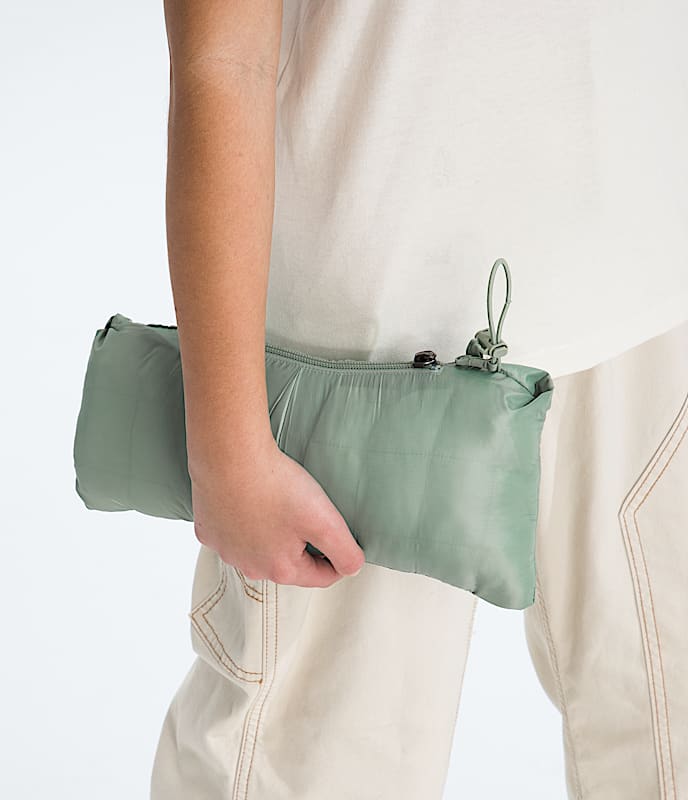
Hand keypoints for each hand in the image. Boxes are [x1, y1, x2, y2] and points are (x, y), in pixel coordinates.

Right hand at [190, 439, 365, 587]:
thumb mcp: (324, 520)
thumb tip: (352, 568)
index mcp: (280, 570)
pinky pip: (231, 532)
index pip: (320, 576)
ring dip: (270, 534)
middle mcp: (249, 567)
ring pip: (257, 549)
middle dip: (301, 545)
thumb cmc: (276, 486)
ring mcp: (224, 549)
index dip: (337, 558)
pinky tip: (248, 499)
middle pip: (287, 563)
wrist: (229, 456)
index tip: (340, 537)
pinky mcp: (207, 529)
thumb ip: (345, 552)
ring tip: (278, 503)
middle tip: (306, 513)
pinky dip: (242, 521)